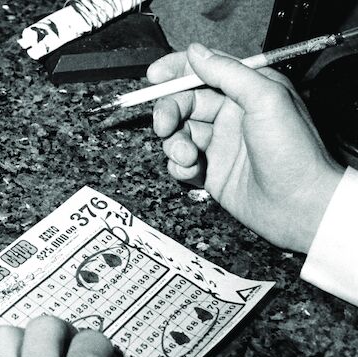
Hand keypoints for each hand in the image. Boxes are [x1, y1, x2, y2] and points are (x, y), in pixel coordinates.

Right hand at [148, 43, 344, 252]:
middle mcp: (230, 116)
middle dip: (168, 112)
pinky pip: (180, 164)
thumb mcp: (265, 99)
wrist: (299, 205)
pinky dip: (178, 167)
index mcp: (246, 92)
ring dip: (174, 144)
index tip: (154, 77)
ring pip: (178, 135)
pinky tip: (191, 171)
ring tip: (187, 156)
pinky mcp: (211, 172)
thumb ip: (228, 73)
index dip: (176, 71)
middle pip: (183, 104)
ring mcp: (219, 146)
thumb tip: (196, 53)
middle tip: (164, 126)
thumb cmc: (294, 152)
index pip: (204, 71)